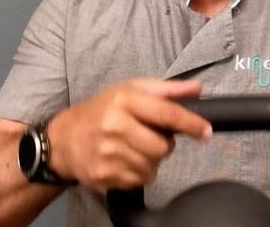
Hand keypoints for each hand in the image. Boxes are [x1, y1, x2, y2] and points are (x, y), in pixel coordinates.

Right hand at [46, 78, 210, 191]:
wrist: (63, 138)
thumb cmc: (100, 109)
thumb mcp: (130, 89)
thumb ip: (166, 89)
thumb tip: (197, 88)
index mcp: (124, 100)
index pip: (166, 113)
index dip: (191, 123)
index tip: (205, 131)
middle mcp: (115, 126)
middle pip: (162, 147)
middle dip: (164, 144)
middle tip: (150, 135)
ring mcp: (108, 153)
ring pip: (152, 167)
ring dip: (151, 160)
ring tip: (134, 146)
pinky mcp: (103, 175)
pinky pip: (138, 181)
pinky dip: (138, 172)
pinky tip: (124, 159)